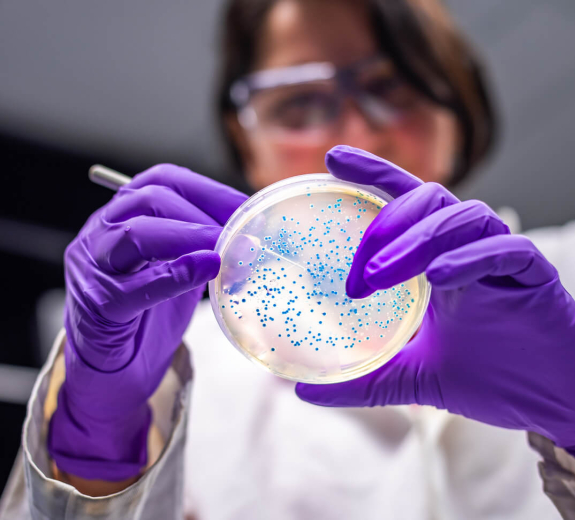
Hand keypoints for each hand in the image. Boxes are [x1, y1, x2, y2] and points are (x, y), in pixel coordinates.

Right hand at [48, 164, 246, 480]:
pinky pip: (134, 287)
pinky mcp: (99, 307)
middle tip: (241, 232)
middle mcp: (101, 234)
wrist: (112, 368)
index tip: (247, 207)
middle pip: (149, 200)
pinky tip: (206, 269)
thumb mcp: (179, 269)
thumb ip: (204, 248)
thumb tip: (252, 236)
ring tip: (225, 249)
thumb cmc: (148, 314)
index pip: (163, 180)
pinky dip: (175, 274)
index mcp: (123, 217)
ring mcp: (94, 269)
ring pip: (135, 234)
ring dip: (189, 236)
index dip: (209, 190)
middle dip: (202, 212)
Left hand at [297, 146, 574, 452]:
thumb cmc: (489, 377)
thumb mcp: (412, 377)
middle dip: (386, 224)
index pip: (404, 201)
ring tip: (379, 275)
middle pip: (428, 199)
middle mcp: (468, 248)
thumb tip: (305, 393)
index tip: (331, 158)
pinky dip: (468, 258)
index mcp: (439, 259)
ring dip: (416, 240)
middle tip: (357, 271)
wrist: (551, 401)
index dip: (372, 173)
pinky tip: (439, 278)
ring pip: (462, 216)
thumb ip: (363, 380)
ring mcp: (501, 258)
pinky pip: (503, 250)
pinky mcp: (533, 276)